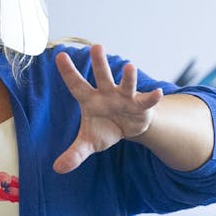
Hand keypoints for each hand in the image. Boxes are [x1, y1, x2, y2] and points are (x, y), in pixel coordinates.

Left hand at [53, 42, 161, 173]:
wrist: (128, 127)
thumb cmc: (105, 129)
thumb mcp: (89, 143)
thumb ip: (74, 153)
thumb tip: (57, 169)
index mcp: (90, 100)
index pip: (76, 85)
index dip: (68, 72)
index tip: (59, 55)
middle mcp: (107, 94)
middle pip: (102, 77)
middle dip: (100, 63)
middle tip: (97, 46)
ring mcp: (124, 98)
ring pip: (126, 85)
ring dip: (128, 77)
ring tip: (129, 67)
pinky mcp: (140, 106)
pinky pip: (146, 101)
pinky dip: (152, 97)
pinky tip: (157, 94)